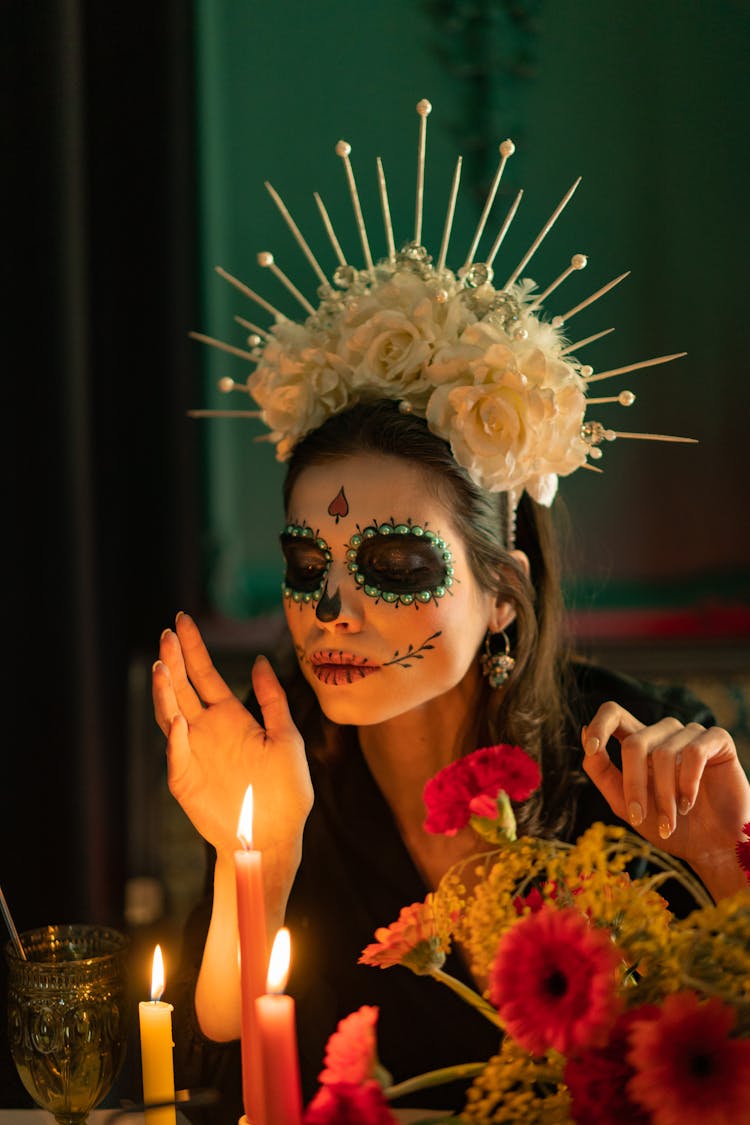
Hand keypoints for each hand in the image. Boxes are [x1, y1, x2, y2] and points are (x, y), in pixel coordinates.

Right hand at [152, 612, 312, 861]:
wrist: (275, 836)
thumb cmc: (286, 791)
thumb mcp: (287, 737)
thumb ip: (271, 700)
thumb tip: (260, 661)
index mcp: (230, 716)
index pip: (205, 674)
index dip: (193, 648)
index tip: (182, 619)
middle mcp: (207, 730)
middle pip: (183, 687)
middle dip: (174, 660)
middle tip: (167, 633)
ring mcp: (192, 753)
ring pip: (171, 714)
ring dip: (165, 691)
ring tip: (162, 666)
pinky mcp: (185, 780)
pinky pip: (176, 754)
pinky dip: (175, 737)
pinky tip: (179, 717)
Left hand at [582, 702, 749, 888]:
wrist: (712, 848)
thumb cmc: (669, 826)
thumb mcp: (626, 804)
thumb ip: (602, 771)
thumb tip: (583, 732)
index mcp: (640, 744)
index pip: (614, 714)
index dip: (600, 724)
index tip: (592, 747)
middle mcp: (663, 734)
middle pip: (635, 742)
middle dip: (634, 785)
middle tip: (638, 817)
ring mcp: (691, 734)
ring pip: (663, 753)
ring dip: (664, 795)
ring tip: (670, 821)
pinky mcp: (717, 741)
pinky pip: (694, 752)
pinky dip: (688, 782)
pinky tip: (689, 802)